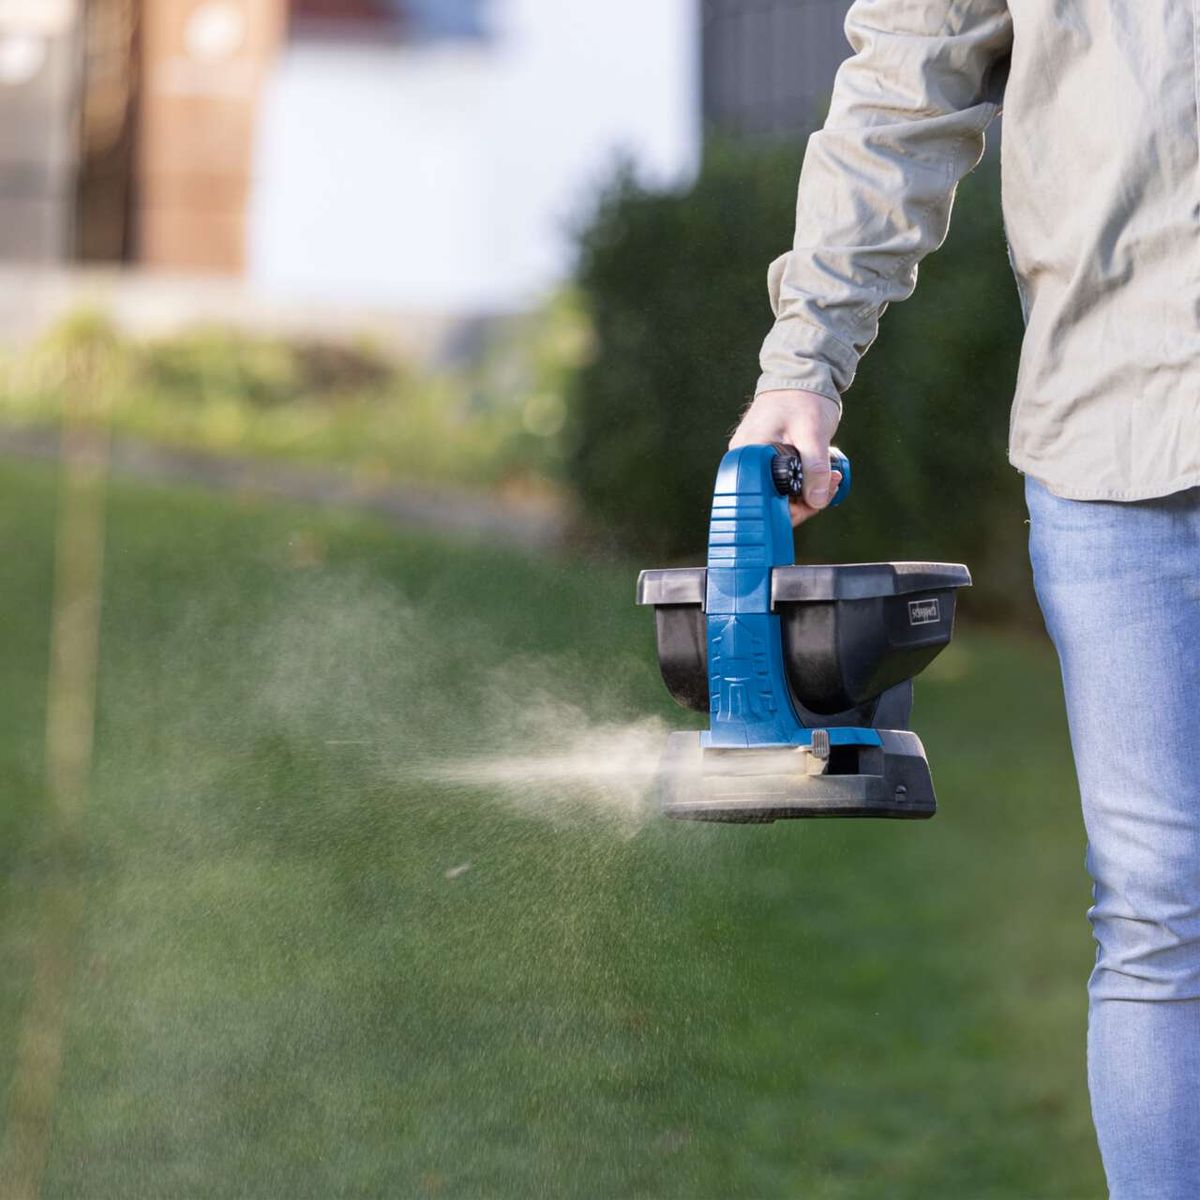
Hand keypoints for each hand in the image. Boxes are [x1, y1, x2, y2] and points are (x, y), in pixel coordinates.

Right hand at [729, 389, 841, 525]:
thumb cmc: (804, 397)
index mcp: (749, 453)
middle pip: (772, 498)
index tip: (816, 502)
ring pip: (781, 490)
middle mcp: (746, 458)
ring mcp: (756, 457)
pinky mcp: (768, 456)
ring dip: (809, 489)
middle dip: (806, 498)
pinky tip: (823, 472)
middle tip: (832, 483)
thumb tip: (818, 501)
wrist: (803, 373)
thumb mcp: (812, 434)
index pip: (762, 498)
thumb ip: (815, 469)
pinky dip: (805, 480)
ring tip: (832, 475)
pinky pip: (785, 479)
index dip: (790, 509)